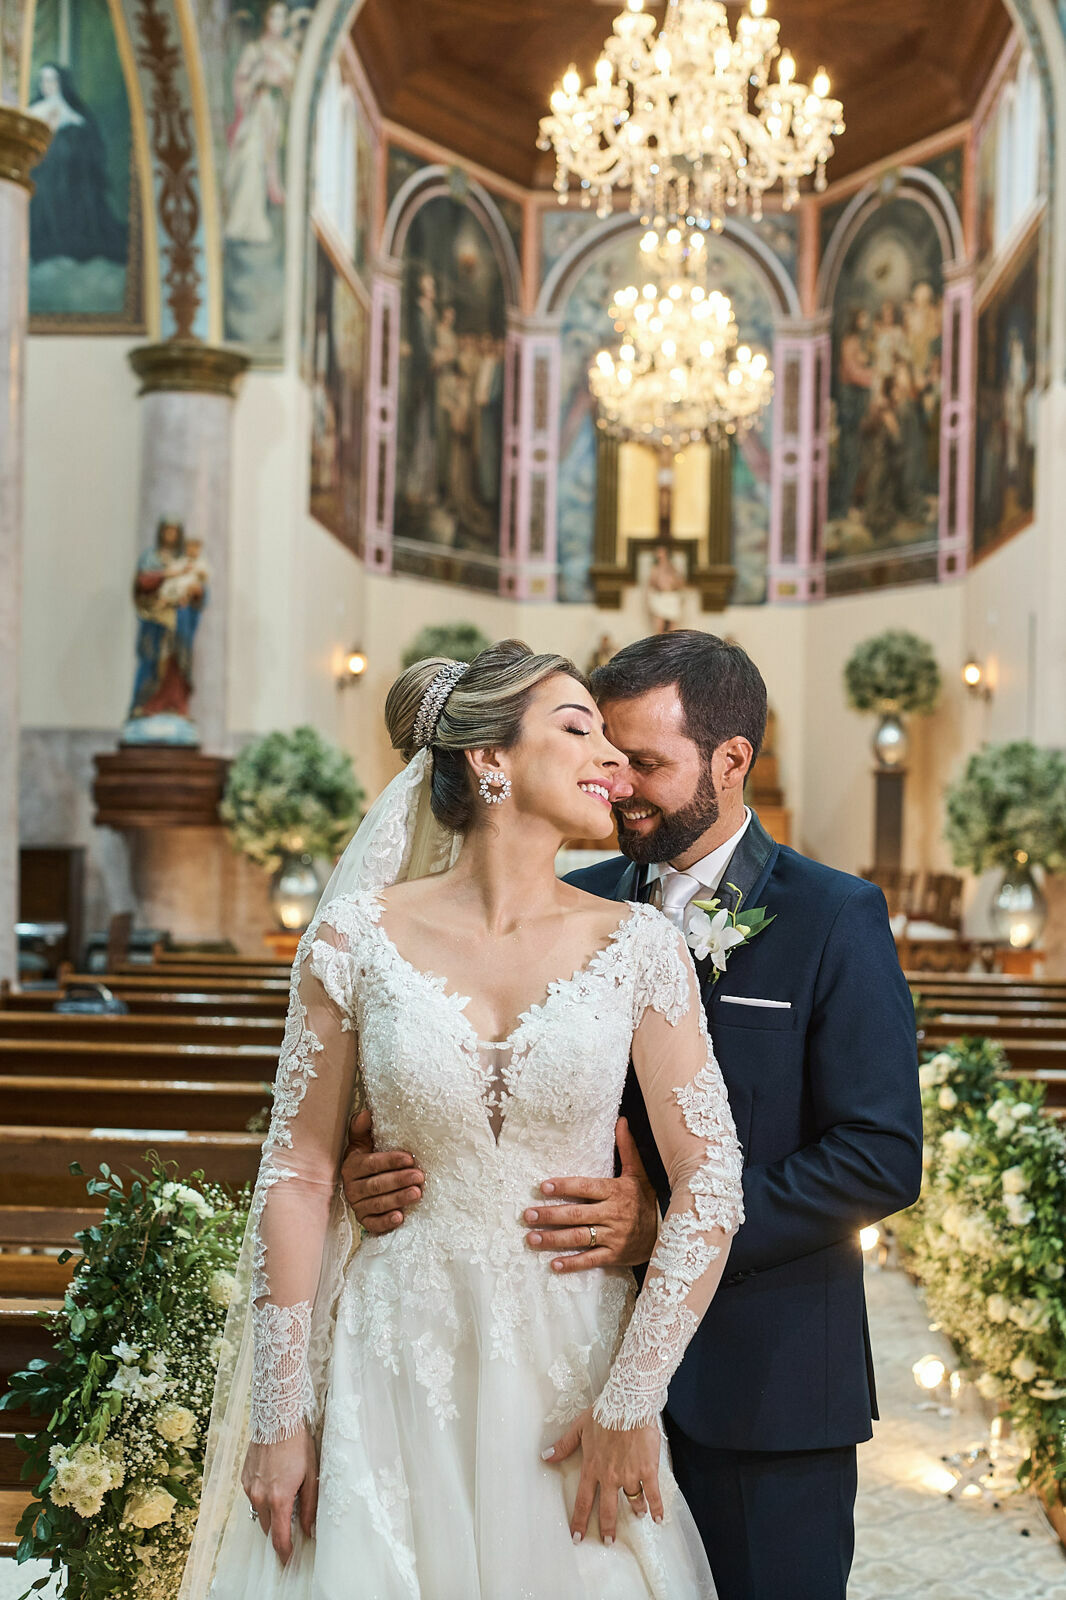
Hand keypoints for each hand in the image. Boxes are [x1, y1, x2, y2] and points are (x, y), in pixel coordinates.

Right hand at [242, 1427, 317, 1564]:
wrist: (277, 1419)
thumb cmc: (297, 1445)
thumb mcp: (311, 1476)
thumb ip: (309, 1506)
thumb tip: (309, 1529)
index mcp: (279, 1499)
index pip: (279, 1537)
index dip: (284, 1553)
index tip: (288, 1560)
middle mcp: (260, 1497)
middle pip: (267, 1528)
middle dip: (278, 1532)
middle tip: (290, 1529)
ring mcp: (250, 1487)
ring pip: (258, 1513)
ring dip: (269, 1514)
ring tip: (284, 1499)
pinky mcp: (244, 1478)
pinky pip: (252, 1497)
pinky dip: (262, 1498)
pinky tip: (273, 1483)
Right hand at [339, 1110, 422, 1234]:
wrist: (361, 1185)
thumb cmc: (368, 1161)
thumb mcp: (363, 1144)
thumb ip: (362, 1129)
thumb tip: (365, 1113)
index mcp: (351, 1167)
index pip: (370, 1164)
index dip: (390, 1161)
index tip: (409, 1158)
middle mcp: (351, 1188)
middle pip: (376, 1185)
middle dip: (399, 1180)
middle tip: (419, 1176)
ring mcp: (358, 1206)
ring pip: (378, 1204)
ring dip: (398, 1199)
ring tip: (417, 1193)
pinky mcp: (365, 1221)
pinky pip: (374, 1224)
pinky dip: (386, 1222)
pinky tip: (401, 1217)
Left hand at [523, 1119, 657, 1272]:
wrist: (667, 1235)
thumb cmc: (644, 1201)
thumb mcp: (638, 1173)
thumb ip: (627, 1148)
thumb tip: (621, 1120)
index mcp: (616, 1192)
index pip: (586, 1187)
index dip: (565, 1187)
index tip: (543, 1187)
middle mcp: (613, 1214)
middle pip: (576, 1214)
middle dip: (550, 1215)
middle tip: (527, 1215)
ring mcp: (613, 1236)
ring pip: (579, 1237)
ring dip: (553, 1239)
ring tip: (531, 1238)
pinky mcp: (614, 1256)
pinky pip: (590, 1260)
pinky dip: (572, 1263)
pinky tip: (554, 1264)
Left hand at [544, 1406, 662, 1543]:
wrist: (628, 1404)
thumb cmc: (604, 1413)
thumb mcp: (579, 1427)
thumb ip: (564, 1445)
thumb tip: (546, 1456)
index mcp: (593, 1467)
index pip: (584, 1500)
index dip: (579, 1520)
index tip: (577, 1537)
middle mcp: (610, 1476)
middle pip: (608, 1509)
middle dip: (607, 1528)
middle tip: (608, 1541)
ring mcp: (630, 1475)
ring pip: (632, 1500)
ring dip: (635, 1509)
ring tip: (638, 1515)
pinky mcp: (647, 1470)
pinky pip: (653, 1494)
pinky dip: (656, 1508)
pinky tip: (658, 1518)